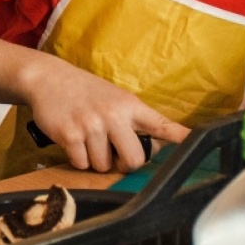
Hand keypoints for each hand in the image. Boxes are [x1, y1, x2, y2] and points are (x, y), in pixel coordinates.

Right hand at [26, 57, 188, 172]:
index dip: (181, 138)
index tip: (195, 144)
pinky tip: (73, 141)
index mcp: (130, 106)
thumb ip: (133, 121)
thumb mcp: (114, 98)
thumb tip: (152, 149)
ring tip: (87, 140)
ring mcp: (91, 125)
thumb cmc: (85, 92)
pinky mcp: (70, 134)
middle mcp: (113, 115)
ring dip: (95, 160)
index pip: (161, 125)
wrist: (48, 78)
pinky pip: (81, 163)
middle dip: (122, 164)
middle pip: (133, 161)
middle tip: (112, 152)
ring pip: (103, 165)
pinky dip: (77, 159)